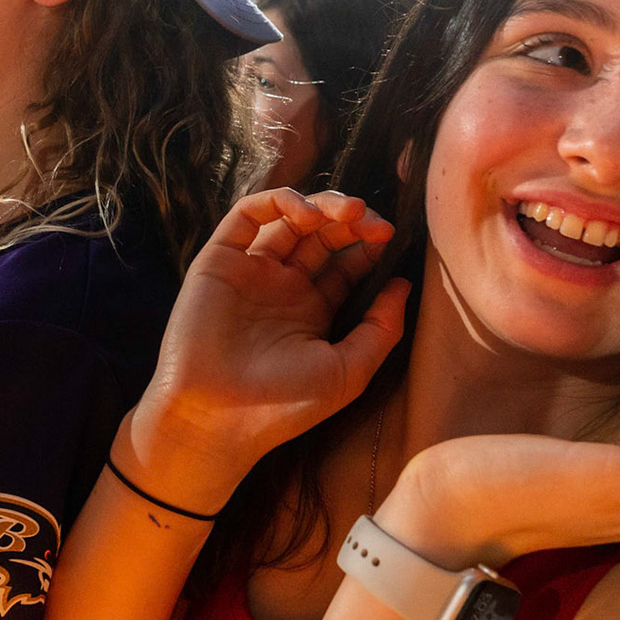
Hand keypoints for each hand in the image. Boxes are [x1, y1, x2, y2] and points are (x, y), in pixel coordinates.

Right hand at [124, 189, 409, 513]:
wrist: (217, 416)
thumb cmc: (282, 405)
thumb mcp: (349, 371)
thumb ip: (381, 328)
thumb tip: (402, 284)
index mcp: (312, 311)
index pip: (346, 263)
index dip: (368, 245)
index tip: (390, 238)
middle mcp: (281, 286)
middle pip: (322, 235)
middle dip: (351, 221)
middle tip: (374, 223)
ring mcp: (250, 271)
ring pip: (288, 218)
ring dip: (322, 205)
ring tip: (348, 212)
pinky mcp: (219, 259)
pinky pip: (247, 215)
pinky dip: (278, 202)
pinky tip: (306, 215)